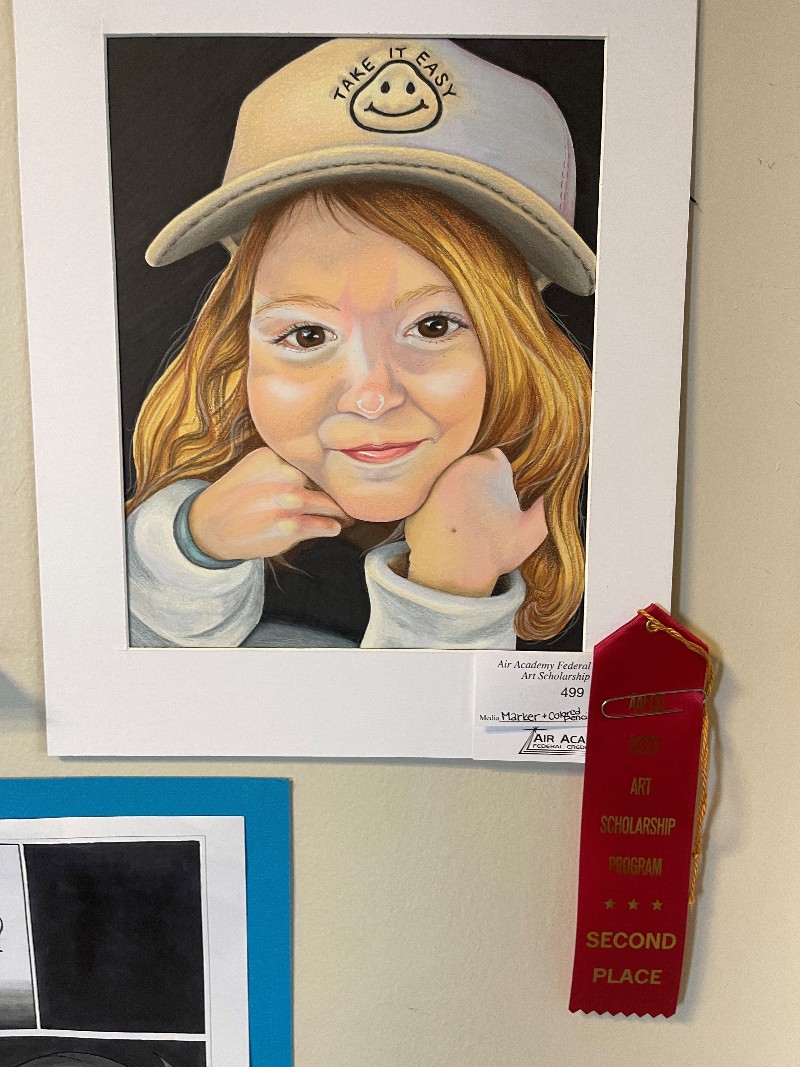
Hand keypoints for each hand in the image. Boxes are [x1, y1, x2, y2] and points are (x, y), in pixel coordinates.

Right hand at [188, 447, 349, 560]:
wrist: (209, 527)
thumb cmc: (236, 497)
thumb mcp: (253, 467)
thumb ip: (283, 465)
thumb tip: (319, 470)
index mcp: (273, 457)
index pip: (310, 461)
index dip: (326, 472)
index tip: (337, 478)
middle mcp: (282, 475)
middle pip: (323, 481)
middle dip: (335, 491)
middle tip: (345, 498)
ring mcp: (288, 501)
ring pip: (327, 503)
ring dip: (338, 511)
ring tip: (345, 516)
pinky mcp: (291, 526)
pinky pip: (323, 525)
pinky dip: (330, 527)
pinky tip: (333, 527)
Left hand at [404, 448, 547, 596]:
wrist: (453, 573)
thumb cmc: (494, 551)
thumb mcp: (532, 530)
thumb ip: (546, 507)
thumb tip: (550, 493)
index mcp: (488, 464)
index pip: (495, 461)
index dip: (499, 483)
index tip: (497, 504)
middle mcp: (457, 464)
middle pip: (470, 468)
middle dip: (475, 486)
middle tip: (480, 516)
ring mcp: (431, 478)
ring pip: (448, 481)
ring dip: (455, 496)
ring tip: (463, 524)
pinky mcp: (414, 495)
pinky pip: (428, 497)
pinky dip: (434, 509)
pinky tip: (444, 528)